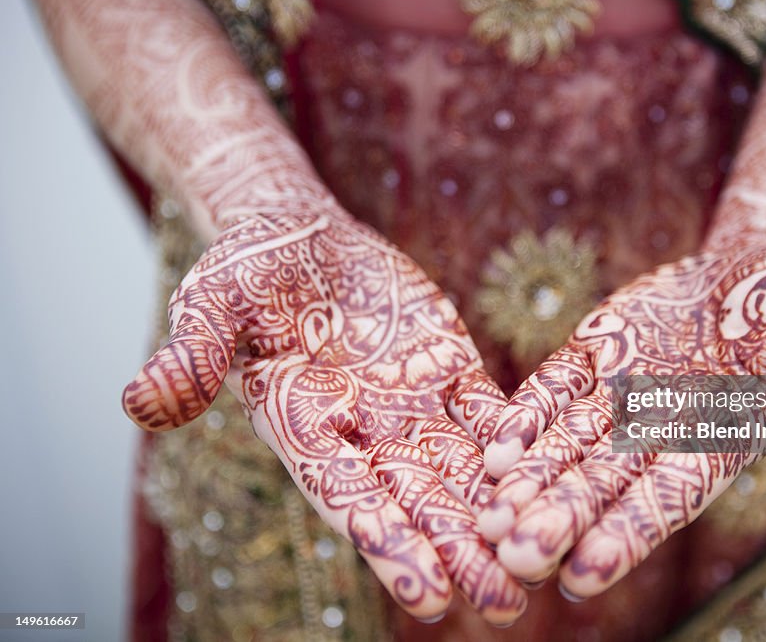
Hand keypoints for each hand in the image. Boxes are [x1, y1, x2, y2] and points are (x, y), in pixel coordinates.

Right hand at [122, 209, 525, 623]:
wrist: (300, 234)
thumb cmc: (245, 267)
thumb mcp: (213, 303)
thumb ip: (190, 354)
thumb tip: (138, 400)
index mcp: (305, 429)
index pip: (349, 499)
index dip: (389, 545)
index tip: (429, 595)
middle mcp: (364, 432)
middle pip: (418, 500)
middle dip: (460, 549)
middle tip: (505, 601)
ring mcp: (412, 405)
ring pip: (463, 470)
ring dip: (500, 513)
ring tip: (543, 559)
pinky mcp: (450, 373)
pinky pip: (490, 412)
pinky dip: (519, 444)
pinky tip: (557, 473)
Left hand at [477, 242, 765, 597]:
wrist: (757, 263)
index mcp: (713, 447)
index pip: (665, 499)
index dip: (627, 534)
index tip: (584, 574)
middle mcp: (657, 435)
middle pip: (601, 485)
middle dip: (558, 520)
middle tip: (513, 557)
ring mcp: (618, 397)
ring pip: (565, 448)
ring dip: (527, 482)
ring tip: (486, 518)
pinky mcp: (593, 357)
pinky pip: (553, 391)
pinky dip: (524, 418)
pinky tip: (493, 450)